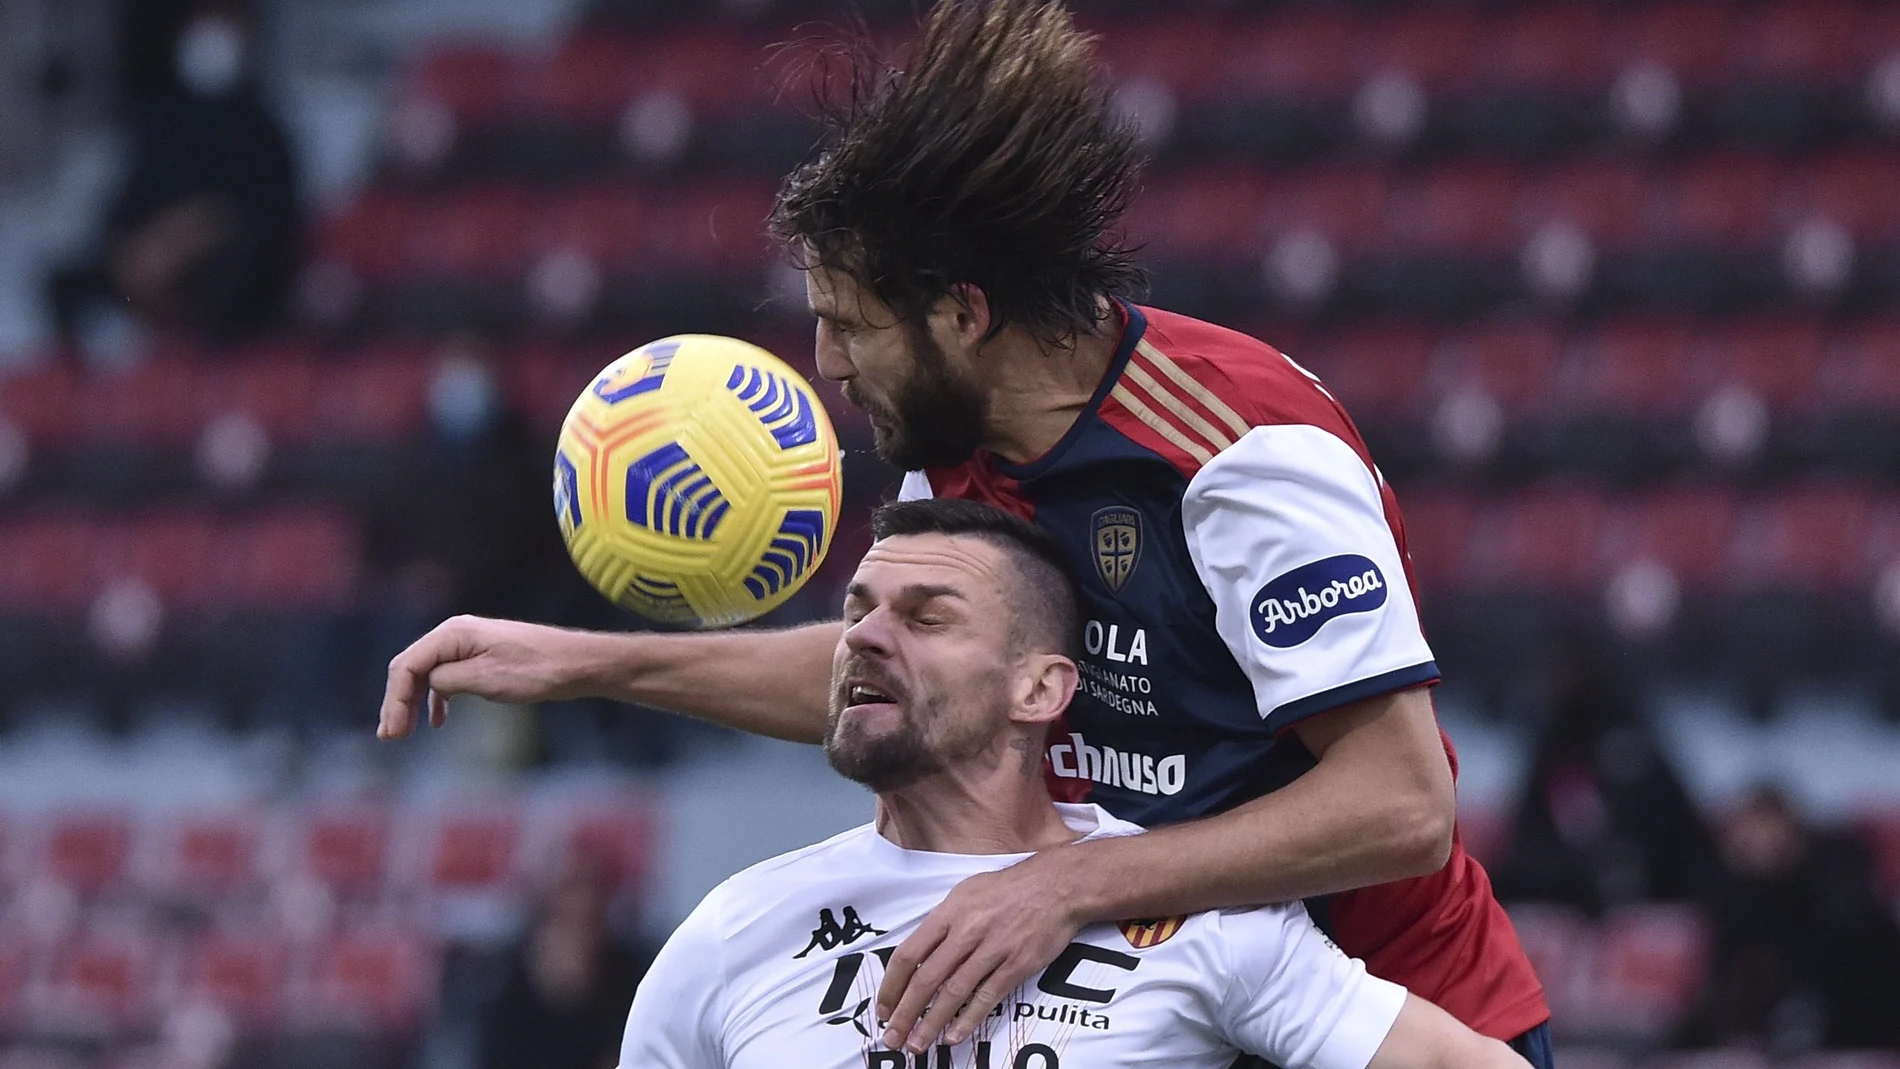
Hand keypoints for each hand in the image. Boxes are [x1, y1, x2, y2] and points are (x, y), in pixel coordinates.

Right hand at [378, 615, 597, 738]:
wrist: (576, 664)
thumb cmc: (535, 670)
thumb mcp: (486, 678)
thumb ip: (448, 680)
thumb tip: (427, 684)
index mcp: (453, 633)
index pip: (406, 666)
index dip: (395, 700)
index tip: (394, 733)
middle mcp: (456, 634)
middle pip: (411, 668)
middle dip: (397, 702)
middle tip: (391, 737)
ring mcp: (468, 646)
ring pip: (427, 674)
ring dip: (412, 702)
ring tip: (402, 732)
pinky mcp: (482, 659)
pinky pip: (448, 678)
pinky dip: (437, 698)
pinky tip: (436, 721)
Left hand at [876, 852, 1082, 1052]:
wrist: (1056, 885)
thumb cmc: (1009, 888)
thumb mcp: (966, 892)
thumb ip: (942, 922)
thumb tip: (920, 950)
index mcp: (948, 913)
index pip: (909, 954)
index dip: (892, 985)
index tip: (883, 1007)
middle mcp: (966, 932)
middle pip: (926, 979)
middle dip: (905, 1013)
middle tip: (892, 1037)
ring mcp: (992, 949)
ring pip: (953, 993)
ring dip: (931, 1023)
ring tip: (917, 1044)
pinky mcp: (1016, 964)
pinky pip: (987, 997)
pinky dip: (969, 1019)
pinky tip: (953, 1036)